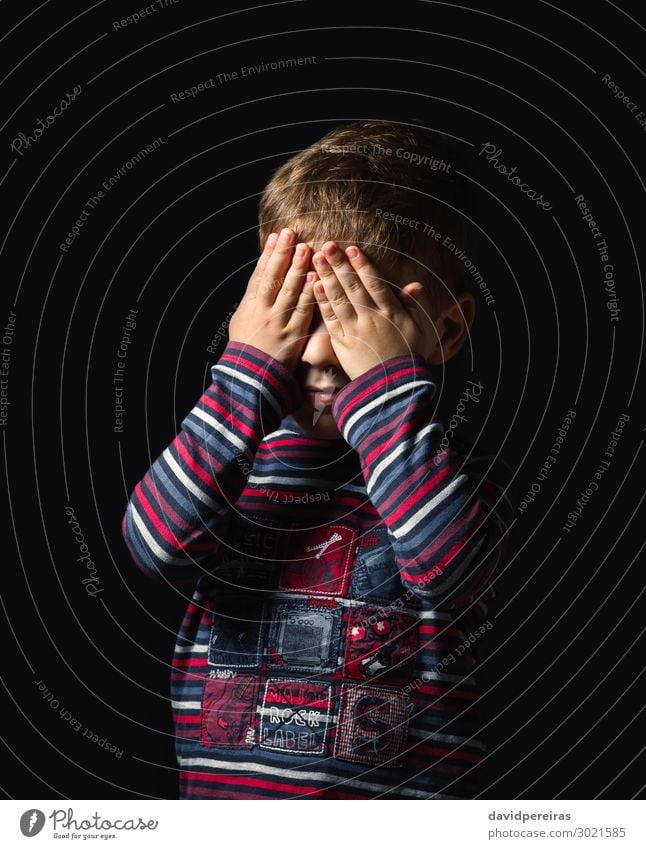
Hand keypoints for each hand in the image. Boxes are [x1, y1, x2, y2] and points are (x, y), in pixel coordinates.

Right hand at [228, 228, 317, 372]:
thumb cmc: (246, 348)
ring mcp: (278, 323)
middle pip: (274, 277)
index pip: (260, 274)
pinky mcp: (293, 335)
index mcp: (249, 306)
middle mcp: (263, 311)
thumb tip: (262, 278)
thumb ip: (252, 300)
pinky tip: (315, 279)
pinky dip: (309, 294)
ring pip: (289, 291)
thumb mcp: (241, 320)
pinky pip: (303, 312)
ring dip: (298, 268)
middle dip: (283, 254)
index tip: (276, 236)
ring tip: (306, 249)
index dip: (268, 254)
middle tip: (292, 234)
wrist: (250, 377)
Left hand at [311, 242, 437, 379]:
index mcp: (391, 312)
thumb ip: (412, 306)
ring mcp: (355, 330)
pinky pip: (330, 319)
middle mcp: (371, 318)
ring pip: (339, 299)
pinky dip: (323, 302)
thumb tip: (415, 285)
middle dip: (340, 264)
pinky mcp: (342, 343)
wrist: (393, 386)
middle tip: (327, 245)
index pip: (374, 283)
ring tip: (317, 259)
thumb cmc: (408, 356)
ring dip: (327, 276)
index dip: (362, 265)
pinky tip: (315, 286)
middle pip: (353, 286)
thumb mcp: (419, 329)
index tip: (352, 249)